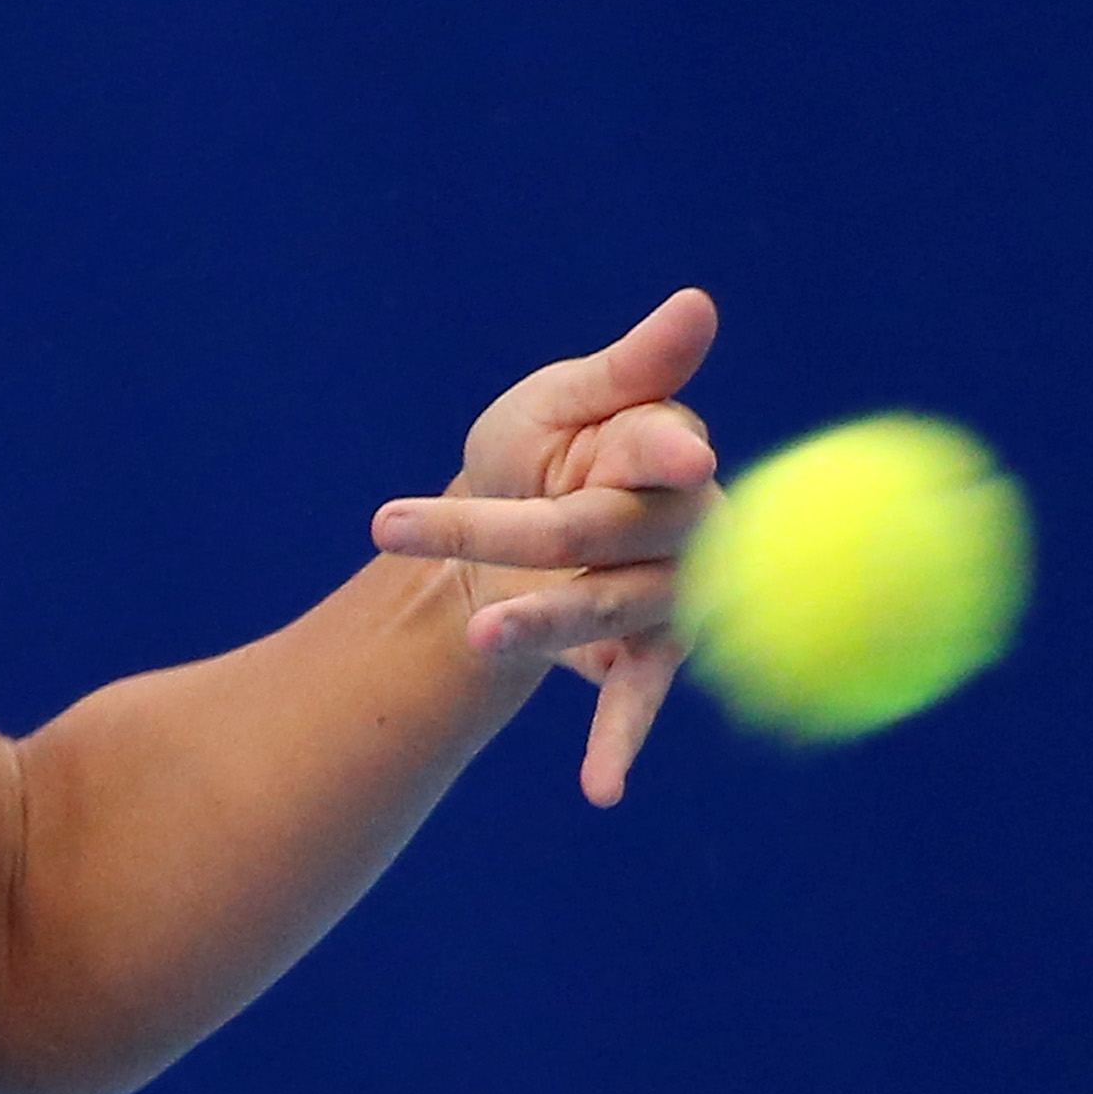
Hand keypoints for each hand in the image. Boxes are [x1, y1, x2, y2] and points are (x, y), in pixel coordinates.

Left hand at [370, 289, 721, 806]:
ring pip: (607, 611)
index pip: (659, 450)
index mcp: (660, 448)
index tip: (666, 452)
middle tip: (393, 524)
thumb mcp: (557, 402)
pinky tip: (599, 792)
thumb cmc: (537, 450)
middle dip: (509, 533)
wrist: (504, 528)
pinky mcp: (654, 654)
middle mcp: (681, 523)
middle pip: (597, 531)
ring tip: (477, 635)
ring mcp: (671, 593)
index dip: (662, 452)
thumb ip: (629, 368)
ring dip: (542, 625)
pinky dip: (618, 743)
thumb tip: (699, 301)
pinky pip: (642, 699)